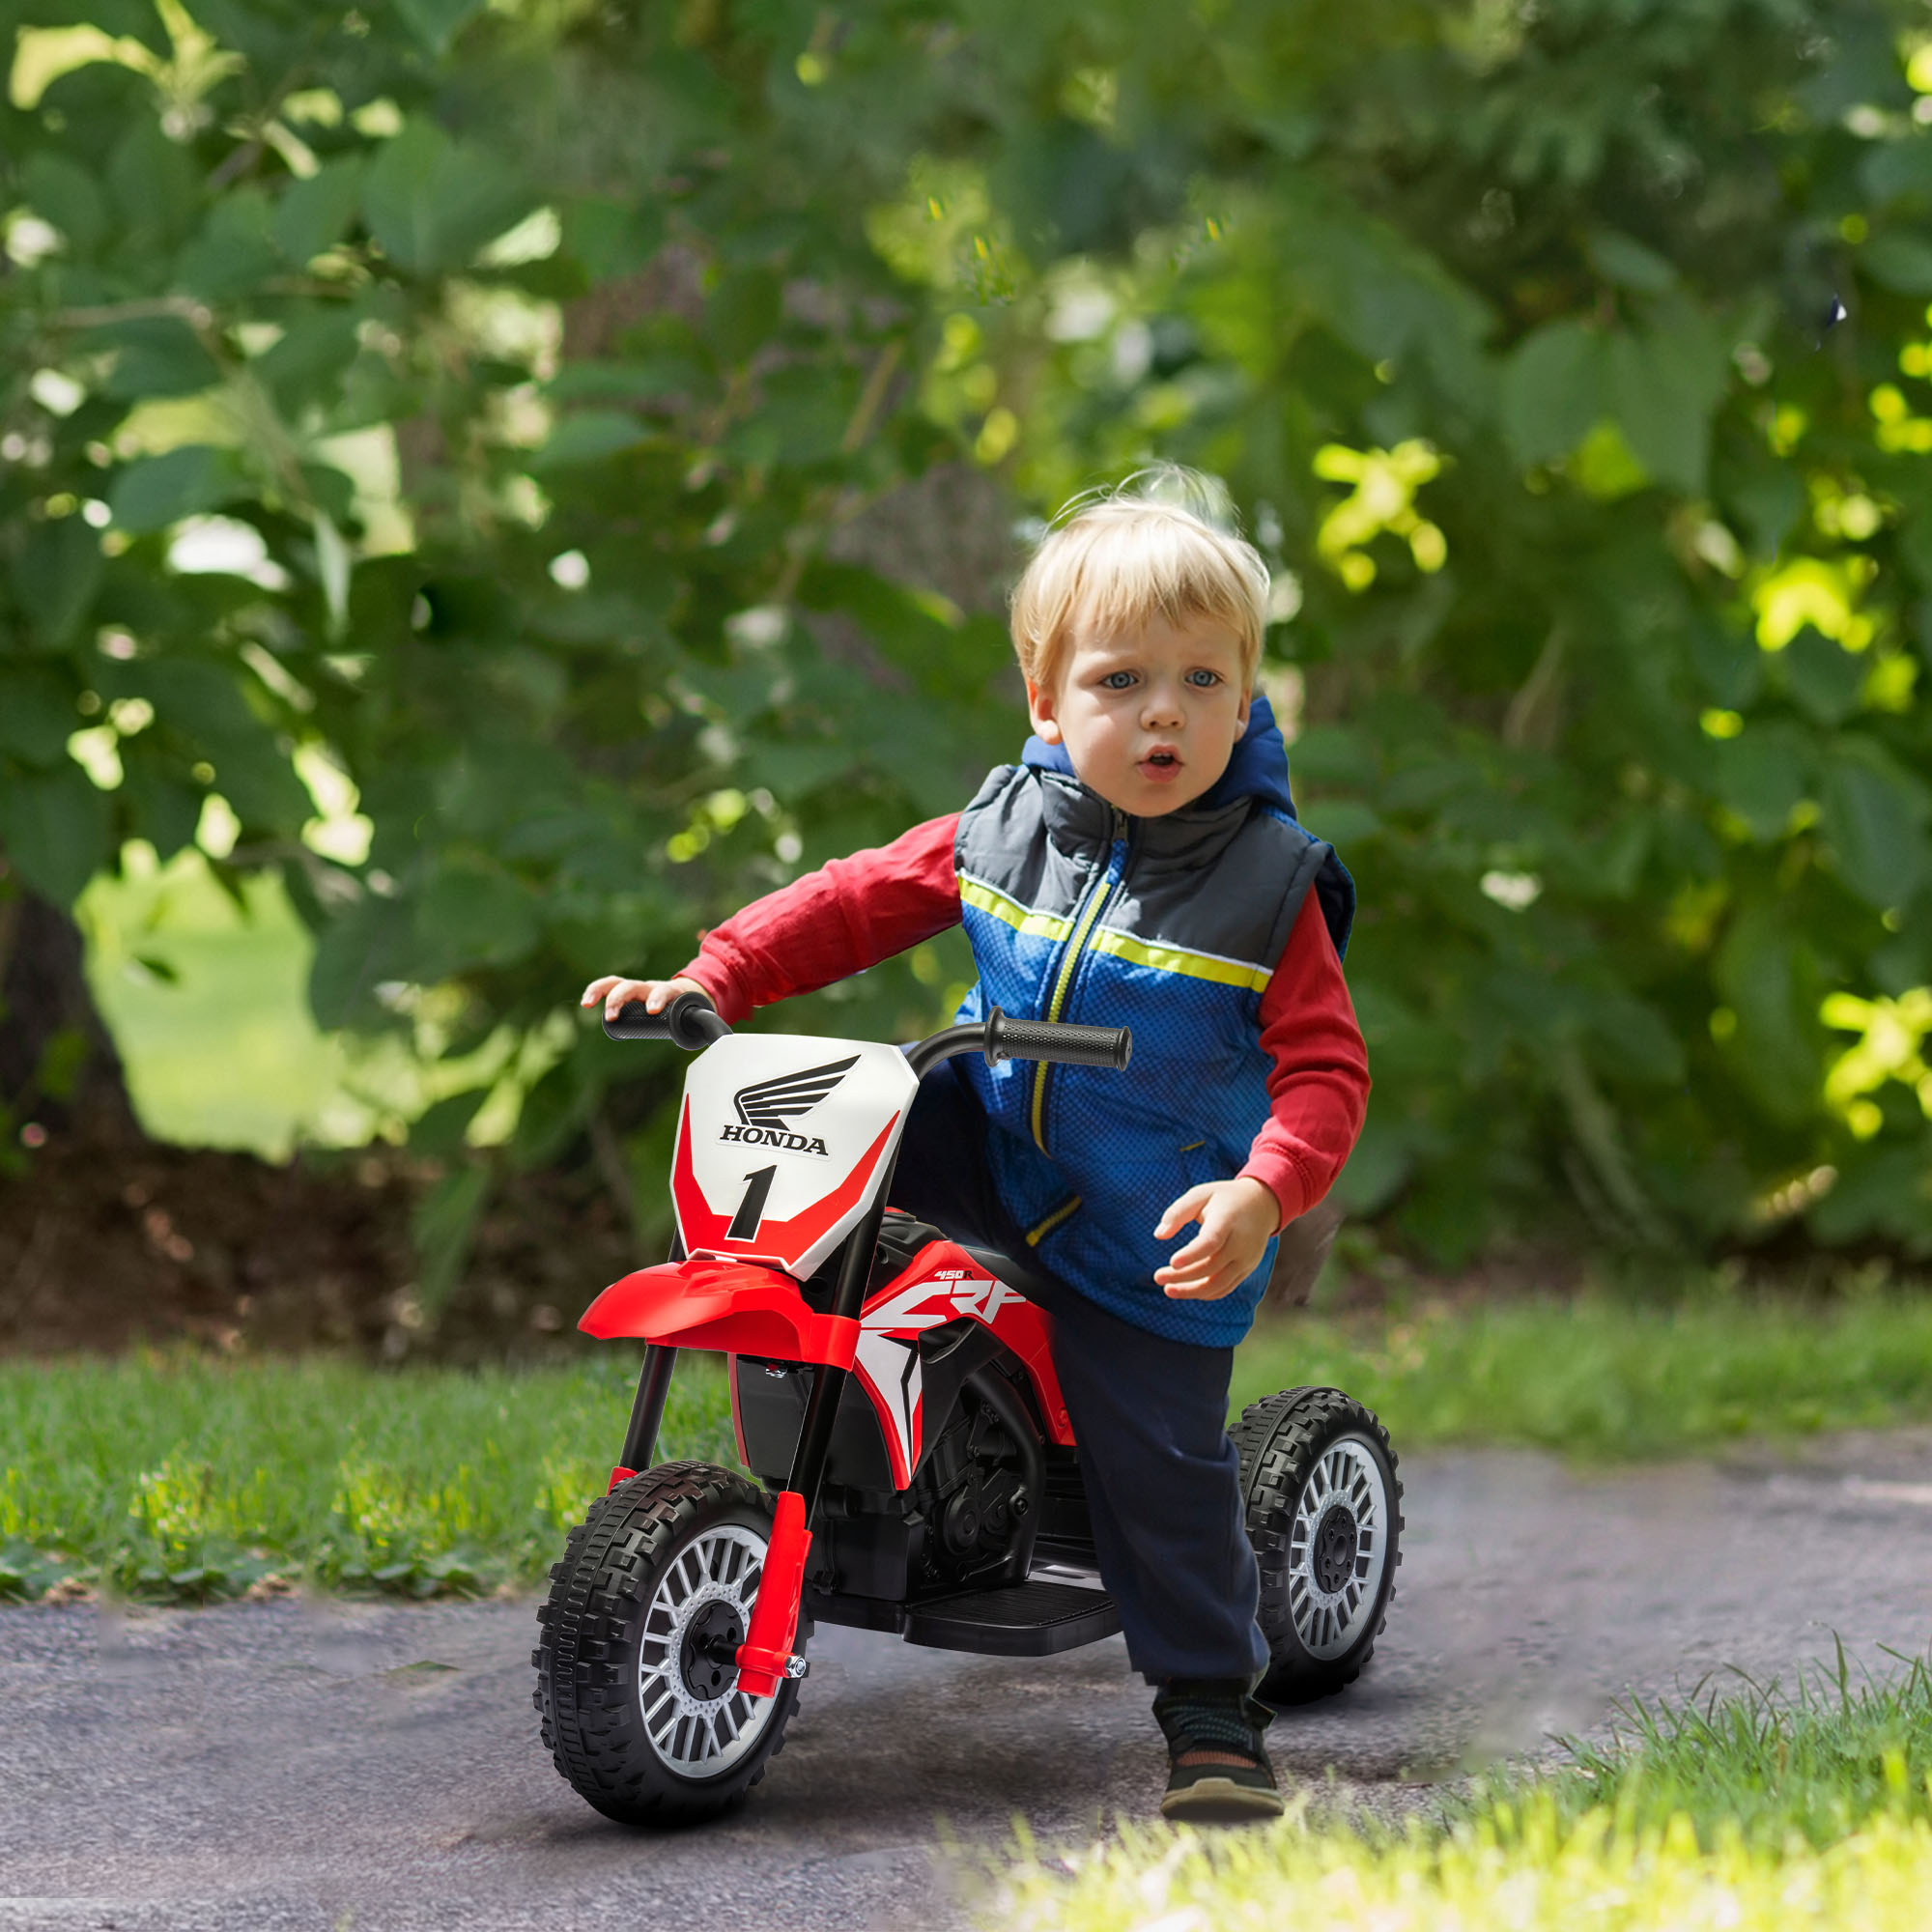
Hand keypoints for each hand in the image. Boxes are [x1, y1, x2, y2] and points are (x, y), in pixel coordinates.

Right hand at [580, 974, 709, 1021]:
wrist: (687, 994)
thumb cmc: (690, 1008)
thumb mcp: (699, 1016)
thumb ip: (706, 1027)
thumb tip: (717, 1040)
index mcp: (671, 992)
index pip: (664, 991)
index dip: (658, 999)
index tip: (653, 1011)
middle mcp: (651, 987)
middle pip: (634, 986)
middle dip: (620, 999)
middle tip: (611, 1016)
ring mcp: (637, 988)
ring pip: (617, 983)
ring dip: (601, 991)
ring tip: (587, 1005)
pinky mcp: (626, 992)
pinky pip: (608, 988)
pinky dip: (595, 992)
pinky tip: (585, 1002)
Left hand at [1153, 1176, 1282, 1300]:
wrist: (1262, 1205)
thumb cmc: (1224, 1198)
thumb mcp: (1201, 1194)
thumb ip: (1178, 1212)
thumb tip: (1158, 1235)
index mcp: (1228, 1220)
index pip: (1211, 1242)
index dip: (1192, 1254)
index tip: (1172, 1262)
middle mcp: (1240, 1243)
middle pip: (1211, 1267)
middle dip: (1182, 1276)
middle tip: (1157, 1277)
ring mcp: (1246, 1259)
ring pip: (1219, 1284)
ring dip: (1192, 1291)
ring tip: (1168, 1290)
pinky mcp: (1246, 1269)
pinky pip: (1226, 1287)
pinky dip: (1206, 1293)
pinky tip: (1186, 1290)